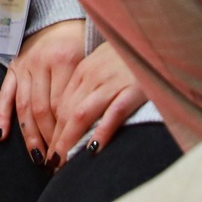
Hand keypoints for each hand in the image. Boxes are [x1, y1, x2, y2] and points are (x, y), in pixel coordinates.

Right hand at [0, 19, 88, 166]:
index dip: (67, 133)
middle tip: (56, 163)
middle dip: (49, 139)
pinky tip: (1, 136)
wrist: (60, 19)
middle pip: (44, 109)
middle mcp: (42, 63)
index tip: (72, 154)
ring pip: (25, 106)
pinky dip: (2, 116)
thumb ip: (90, 90)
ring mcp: (24, 66)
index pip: (64, 106)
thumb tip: (96, 130)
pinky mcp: (12, 68)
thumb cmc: (83, 44)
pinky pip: (4, 94)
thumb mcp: (93, 61)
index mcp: (67, 60)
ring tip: (37, 157)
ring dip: (30, 135)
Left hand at [45, 39, 149, 159]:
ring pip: (82, 114)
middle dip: (56, 140)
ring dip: (69, 140)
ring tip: (63, 163)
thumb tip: (73, 117)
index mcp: (83, 71)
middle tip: (50, 164)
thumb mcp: (103, 66)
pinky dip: (102, 131)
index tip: (48, 150)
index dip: (51, 130)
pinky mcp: (133, 89)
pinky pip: (113, 113)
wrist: (154, 36)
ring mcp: (112, 82)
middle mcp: (92, 76)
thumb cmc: (130, 56)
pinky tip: (93, 149)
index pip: (59, 104)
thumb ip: (89, 87)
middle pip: (65, 112)